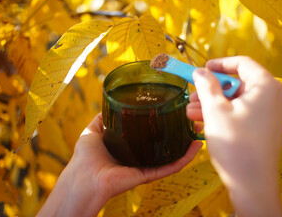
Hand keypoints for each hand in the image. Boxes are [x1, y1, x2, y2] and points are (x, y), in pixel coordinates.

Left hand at [37, 113, 201, 216]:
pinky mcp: (148, 175)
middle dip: (180, 133)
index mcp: (129, 147)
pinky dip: (184, 159)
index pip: (150, 135)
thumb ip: (103, 118)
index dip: (162, 124)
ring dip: (187, 145)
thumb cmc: (84, 158)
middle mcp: (140, 157)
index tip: (174, 111)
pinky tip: (195, 148)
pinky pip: (170, 167)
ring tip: (198, 130)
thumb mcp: (93, 130)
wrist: (83, 178)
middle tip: (191, 120)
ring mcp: (146, 167)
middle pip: (164, 145)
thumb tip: (110, 104)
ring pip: (172, 156)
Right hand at [186, 56, 281, 216]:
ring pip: (237, 100)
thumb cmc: (235, 144)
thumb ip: (206, 86)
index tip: (202, 69)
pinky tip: (202, 122)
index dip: (219, 64)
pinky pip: (242, 113)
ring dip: (213, 104)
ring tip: (191, 112)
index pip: (242, 63)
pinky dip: (224, 115)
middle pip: (238, 84)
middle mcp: (273, 97)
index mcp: (266, 86)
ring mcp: (271, 114)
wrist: (252, 183)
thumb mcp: (215, 110)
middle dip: (212, 90)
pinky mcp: (265, 128)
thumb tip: (199, 72)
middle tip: (192, 96)